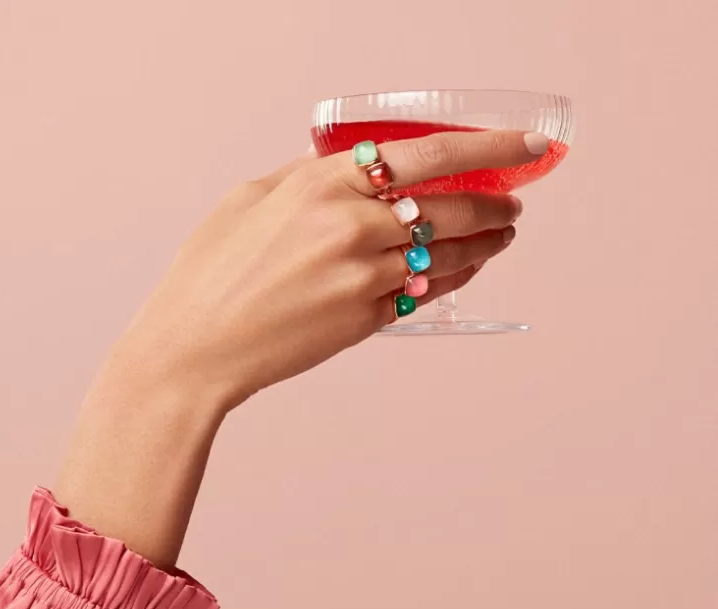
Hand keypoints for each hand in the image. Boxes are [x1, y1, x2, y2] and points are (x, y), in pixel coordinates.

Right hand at [54, 129, 547, 565]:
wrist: (195, 349)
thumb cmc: (210, 271)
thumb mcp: (250, 199)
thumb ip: (306, 176)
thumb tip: (349, 165)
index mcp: (322, 184)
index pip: (426, 154)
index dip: (488, 147)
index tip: (527, 146)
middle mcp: (352, 227)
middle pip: (450, 207)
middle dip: (494, 203)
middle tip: (513, 203)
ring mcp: (364, 278)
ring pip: (448, 256)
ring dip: (484, 243)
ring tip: (502, 235)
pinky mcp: (366, 320)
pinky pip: (425, 294)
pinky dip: (452, 278)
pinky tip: (464, 269)